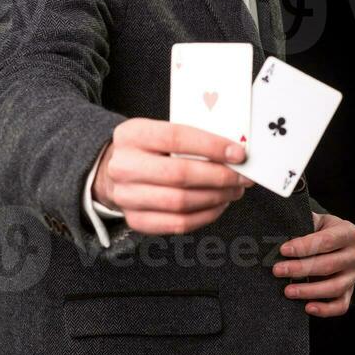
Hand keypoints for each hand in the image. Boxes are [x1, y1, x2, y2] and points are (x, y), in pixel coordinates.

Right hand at [93, 118, 253, 234]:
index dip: (211, 146)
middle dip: (220, 176)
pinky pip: (178, 224)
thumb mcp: (158, 131)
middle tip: (243, 176)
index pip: (176, 137)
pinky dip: (206, 215)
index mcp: (132, 134)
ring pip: (181, 202)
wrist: (111, 171)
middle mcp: (124, 166)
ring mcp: (127, 196)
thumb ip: (189, 138)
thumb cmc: (146, 149)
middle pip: (180, 174)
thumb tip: (232, 151)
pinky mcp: (136, 220)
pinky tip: (219, 204)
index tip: (238, 153)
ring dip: (216, 197)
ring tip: (234, 189)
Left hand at [272, 212, 354, 315]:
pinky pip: (340, 306)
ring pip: (335, 287)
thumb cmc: (317, 230)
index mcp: (349, 232)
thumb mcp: (313, 221)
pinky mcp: (349, 293)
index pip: (327, 240)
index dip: (304, 246)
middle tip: (277, 270)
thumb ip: (302, 224)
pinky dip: (325, 309)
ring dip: (309, 290)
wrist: (328, 242)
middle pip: (330, 265)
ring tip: (288, 291)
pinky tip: (307, 308)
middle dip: (301, 268)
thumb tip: (279, 233)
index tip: (283, 250)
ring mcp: (353, 275)